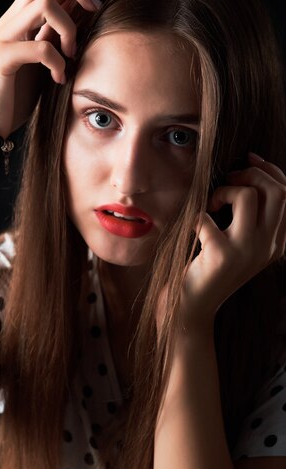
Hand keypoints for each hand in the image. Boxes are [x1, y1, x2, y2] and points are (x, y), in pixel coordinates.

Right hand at [0, 0, 121, 136]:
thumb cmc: (19, 95)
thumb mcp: (45, 61)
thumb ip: (59, 38)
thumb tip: (91, 21)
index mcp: (21, 17)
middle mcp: (11, 20)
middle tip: (97, 11)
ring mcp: (5, 37)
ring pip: (45, 5)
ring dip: (68, 28)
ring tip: (72, 55)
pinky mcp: (3, 59)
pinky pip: (40, 47)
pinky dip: (57, 62)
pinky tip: (59, 78)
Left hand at [181, 153, 285, 324]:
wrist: (191, 308)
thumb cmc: (209, 268)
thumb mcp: (239, 242)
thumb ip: (250, 215)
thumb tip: (248, 167)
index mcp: (277, 242)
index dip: (269, 170)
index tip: (248, 160)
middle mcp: (269, 247)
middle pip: (277, 190)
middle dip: (250, 173)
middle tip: (228, 180)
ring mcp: (248, 252)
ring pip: (248, 196)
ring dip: (224, 191)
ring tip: (212, 206)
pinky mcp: (222, 256)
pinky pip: (206, 217)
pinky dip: (195, 216)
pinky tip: (193, 232)